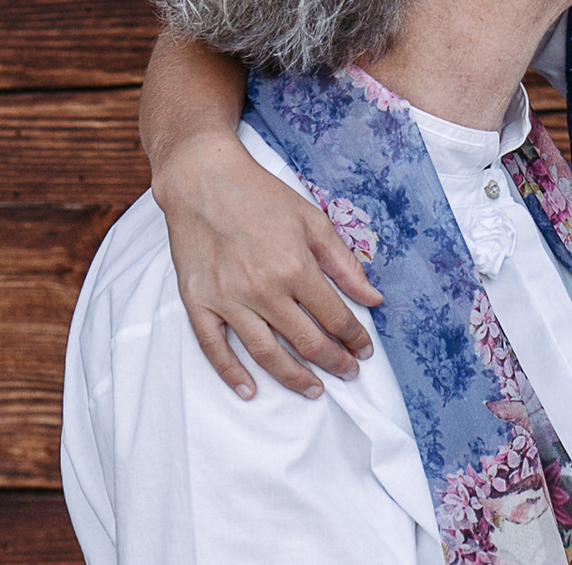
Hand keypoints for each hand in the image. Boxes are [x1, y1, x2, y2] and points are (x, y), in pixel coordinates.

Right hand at [153, 132, 384, 399]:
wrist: (203, 181)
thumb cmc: (261, 196)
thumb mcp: (313, 220)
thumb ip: (344, 263)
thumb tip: (373, 299)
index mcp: (296, 266)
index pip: (335, 317)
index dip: (354, 338)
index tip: (364, 351)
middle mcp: (263, 289)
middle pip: (305, 341)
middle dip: (332, 362)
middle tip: (347, 374)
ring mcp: (228, 299)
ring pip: (266, 353)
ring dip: (293, 377)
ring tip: (313, 390)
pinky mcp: (198, 303)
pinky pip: (214, 348)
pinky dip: (232, 374)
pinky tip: (250, 390)